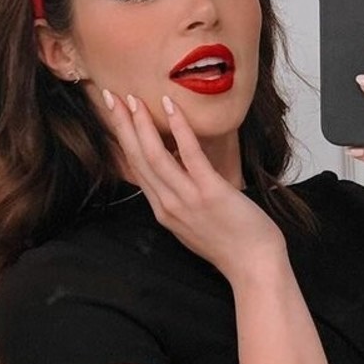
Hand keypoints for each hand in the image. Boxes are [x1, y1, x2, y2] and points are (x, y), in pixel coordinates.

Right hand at [100, 89, 285, 275]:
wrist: (253, 266)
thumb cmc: (231, 244)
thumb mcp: (195, 222)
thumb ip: (181, 196)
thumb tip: (179, 164)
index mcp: (163, 211)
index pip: (136, 169)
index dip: (123, 140)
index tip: (115, 115)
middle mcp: (168, 205)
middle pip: (137, 158)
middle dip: (121, 125)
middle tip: (110, 97)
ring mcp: (187, 199)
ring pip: (155, 156)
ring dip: (141, 124)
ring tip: (133, 99)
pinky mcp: (210, 192)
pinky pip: (189, 155)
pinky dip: (178, 129)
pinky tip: (170, 107)